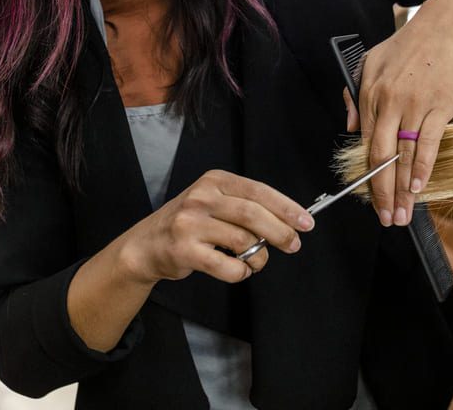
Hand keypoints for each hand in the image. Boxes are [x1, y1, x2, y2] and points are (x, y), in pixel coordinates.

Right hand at [117, 170, 313, 284]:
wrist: (147, 245)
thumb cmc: (189, 224)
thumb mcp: (214, 202)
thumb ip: (245, 206)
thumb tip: (289, 221)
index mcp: (214, 180)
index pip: (258, 191)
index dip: (286, 207)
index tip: (306, 222)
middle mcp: (201, 198)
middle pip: (253, 215)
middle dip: (280, 232)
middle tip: (293, 245)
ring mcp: (191, 224)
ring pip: (243, 241)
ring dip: (258, 257)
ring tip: (255, 261)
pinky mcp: (185, 250)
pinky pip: (228, 266)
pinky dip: (241, 271)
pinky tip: (238, 269)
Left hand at [344, 0, 452, 226]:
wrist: (447, 26)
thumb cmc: (410, 44)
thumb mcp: (371, 61)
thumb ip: (357, 94)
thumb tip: (351, 127)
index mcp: (370, 93)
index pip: (365, 143)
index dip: (367, 175)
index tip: (369, 198)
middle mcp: (388, 102)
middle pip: (381, 157)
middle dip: (381, 192)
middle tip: (384, 218)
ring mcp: (414, 106)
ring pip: (405, 156)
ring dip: (403, 189)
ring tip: (403, 213)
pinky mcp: (439, 107)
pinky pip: (428, 145)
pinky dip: (423, 169)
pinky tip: (419, 188)